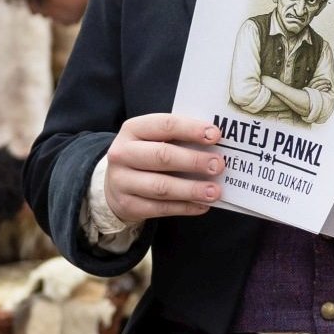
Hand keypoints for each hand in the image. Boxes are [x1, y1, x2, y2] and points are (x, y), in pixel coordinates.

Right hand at [100, 113, 224, 223]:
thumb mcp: (154, 138)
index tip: (215, 135)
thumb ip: (179, 137)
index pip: (165, 125)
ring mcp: (122, 181)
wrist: (115, 182)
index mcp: (133, 129)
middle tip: (218, 165)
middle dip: (194, 161)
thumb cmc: (145, 155)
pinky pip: (160, 208)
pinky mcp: (127, 205)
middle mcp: (122, 154)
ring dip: (192, 189)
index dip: (191, 129)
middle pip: (162, 156)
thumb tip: (215, 143)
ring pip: (161, 187)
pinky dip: (184, 207)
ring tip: (214, 191)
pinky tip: (202, 205)